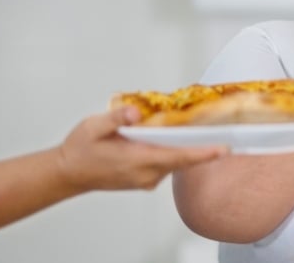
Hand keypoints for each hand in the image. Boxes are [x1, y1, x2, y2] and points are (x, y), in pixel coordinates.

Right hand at [56, 107, 227, 190]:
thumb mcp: (93, 127)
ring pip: (175, 162)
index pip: (178, 157)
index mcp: (137, 160)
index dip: (202, 153)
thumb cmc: (81, 149)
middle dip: (203, 148)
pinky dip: (174, 153)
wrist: (68, 173)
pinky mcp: (146, 180)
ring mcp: (147, 179)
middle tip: (226, 134)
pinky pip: (167, 165)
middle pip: (183, 160)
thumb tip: (134, 112)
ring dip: (186, 148)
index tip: (223, 149)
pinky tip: (173, 139)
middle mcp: (146, 174)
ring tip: (198, 129)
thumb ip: (115, 118)